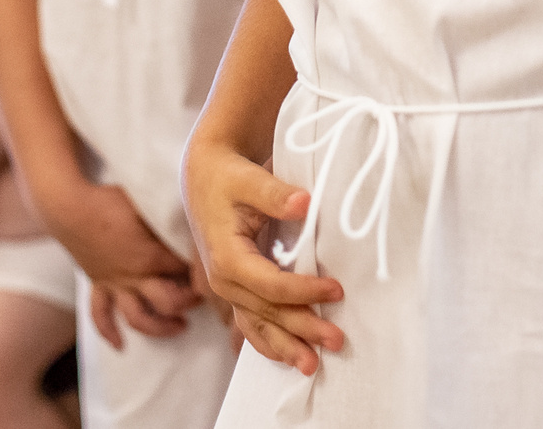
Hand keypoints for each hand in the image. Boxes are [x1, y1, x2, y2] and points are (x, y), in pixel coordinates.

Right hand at [42, 180, 198, 345]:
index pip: (185, 270)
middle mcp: (135, 276)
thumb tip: (189, 220)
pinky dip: (109, 332)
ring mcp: (115, 284)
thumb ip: (166, 219)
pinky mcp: (98, 285)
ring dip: (160, 328)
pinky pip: (101, 315)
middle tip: (200, 298)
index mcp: (151, 255)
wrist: (68, 207)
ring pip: (138, 318)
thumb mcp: (146, 205)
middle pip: (168, 302)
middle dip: (188, 302)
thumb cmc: (109, 200)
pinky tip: (120, 345)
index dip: (199, 270)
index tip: (210, 268)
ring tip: (180, 327)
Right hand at [184, 134, 342, 374]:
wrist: (205, 176)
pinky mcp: (234, 289)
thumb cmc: (229, 176)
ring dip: (286, 346)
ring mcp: (227, 289)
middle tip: (337, 340)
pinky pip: (250, 323)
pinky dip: (269, 342)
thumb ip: (275, 193)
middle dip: (303, 328)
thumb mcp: (249, 178)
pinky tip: (289, 355)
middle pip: (268, 312)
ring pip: (257, 326)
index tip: (337, 290)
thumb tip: (305, 203)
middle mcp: (223, 280)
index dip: (304, 291)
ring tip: (313, 366)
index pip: (271, 285)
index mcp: (227, 257)